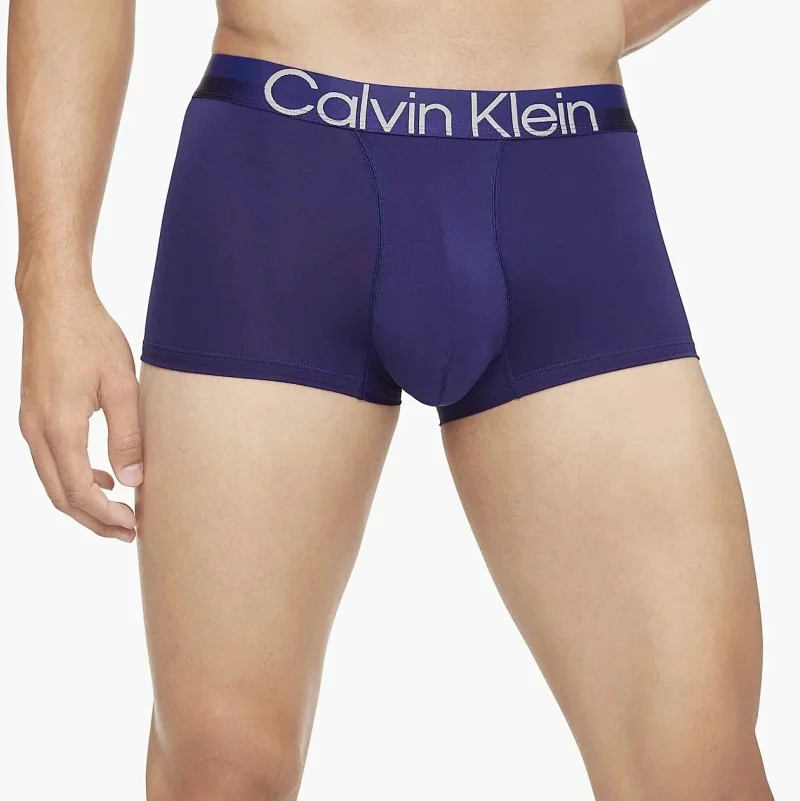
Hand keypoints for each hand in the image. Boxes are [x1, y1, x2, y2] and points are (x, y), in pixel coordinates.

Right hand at [18, 279, 142, 541]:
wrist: (55, 303)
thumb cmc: (91, 337)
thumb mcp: (122, 385)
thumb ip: (127, 436)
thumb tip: (132, 482)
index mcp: (59, 428)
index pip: (79, 492)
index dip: (106, 516)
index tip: (133, 527)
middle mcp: (36, 431)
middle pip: (61, 496)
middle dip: (94, 520)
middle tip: (128, 532)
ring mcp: (30, 423)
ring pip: (53, 481)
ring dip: (84, 502)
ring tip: (118, 512)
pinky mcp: (33, 415)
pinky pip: (50, 461)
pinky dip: (74, 479)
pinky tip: (102, 476)